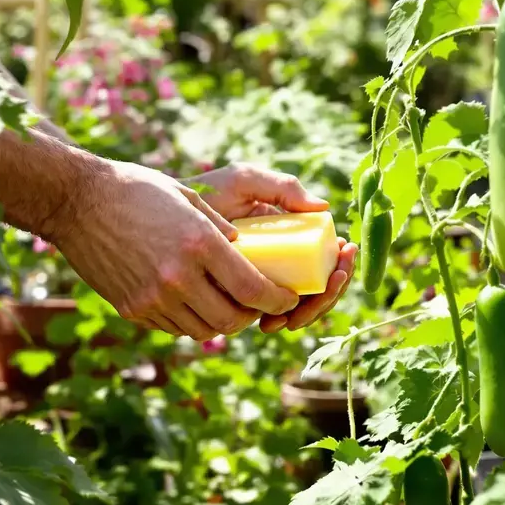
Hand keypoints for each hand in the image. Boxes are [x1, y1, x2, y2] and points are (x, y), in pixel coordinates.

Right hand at [51, 160, 298, 340]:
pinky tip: (193, 302)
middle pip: (232, 319)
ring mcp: (153, 297)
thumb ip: (221, 230)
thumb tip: (244, 252)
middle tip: (258, 305)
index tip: (286, 298)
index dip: (277, 300)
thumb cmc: (137, 190)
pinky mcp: (132, 309)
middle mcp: (178, 277)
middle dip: (252, 316)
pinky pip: (173, 327)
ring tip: (227, 305)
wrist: (77, 202)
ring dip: (222, 322)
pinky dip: (191, 320)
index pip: (253, 289)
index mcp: (199, 244)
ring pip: (203, 330)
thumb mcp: (189, 198)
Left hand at [185, 164, 357, 331]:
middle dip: (327, 296)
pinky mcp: (244, 300)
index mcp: (291, 236)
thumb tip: (323, 210)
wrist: (164, 216)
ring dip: (307, 313)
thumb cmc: (206, 194)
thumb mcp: (243, 182)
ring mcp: (265, 283)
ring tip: (292, 313)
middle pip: (319, 289)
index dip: (339, 269)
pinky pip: (269, 317)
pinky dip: (279, 321)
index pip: (325, 259)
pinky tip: (273, 322)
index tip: (341, 268)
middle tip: (325, 289)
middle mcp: (282, 262)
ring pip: (300, 308)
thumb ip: (280, 187)